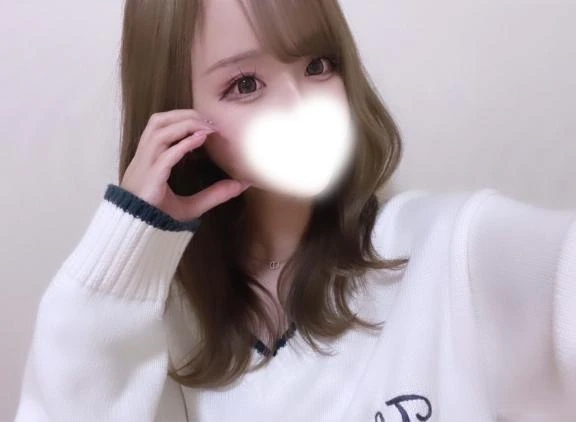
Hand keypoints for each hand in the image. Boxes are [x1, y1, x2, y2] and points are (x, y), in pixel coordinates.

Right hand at [120, 109, 248, 221]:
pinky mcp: (150, 180)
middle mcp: (143, 160)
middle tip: (209, 119)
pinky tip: (200, 139)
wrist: (136, 238)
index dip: (181, 119)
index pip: (160, 127)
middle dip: (184, 115)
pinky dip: (183, 144)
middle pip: (157, 121)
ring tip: (207, 127)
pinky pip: (165, 156)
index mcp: (148, 162)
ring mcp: (144, 168)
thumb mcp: (192, 206)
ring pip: (159, 132)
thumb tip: (242, 185)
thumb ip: (214, 194)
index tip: (207, 122)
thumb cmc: (159, 221)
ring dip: (185, 125)